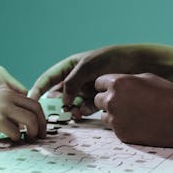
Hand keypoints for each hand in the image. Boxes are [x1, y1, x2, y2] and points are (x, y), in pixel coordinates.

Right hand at [0, 85, 45, 140]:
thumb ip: (2, 103)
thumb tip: (14, 118)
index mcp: (5, 90)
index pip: (32, 100)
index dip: (39, 114)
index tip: (38, 124)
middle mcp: (7, 96)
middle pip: (36, 109)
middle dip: (42, 123)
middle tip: (41, 135)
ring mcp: (3, 107)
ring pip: (30, 120)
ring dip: (34, 132)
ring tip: (31, 139)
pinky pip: (17, 131)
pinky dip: (18, 138)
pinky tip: (14, 140)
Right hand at [27, 44, 172, 116]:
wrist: (142, 65)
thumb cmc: (114, 58)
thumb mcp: (89, 66)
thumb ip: (72, 81)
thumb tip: (63, 99)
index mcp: (71, 66)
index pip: (50, 78)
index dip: (38, 88)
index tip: (30, 99)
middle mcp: (77, 78)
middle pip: (59, 93)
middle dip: (55, 103)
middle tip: (51, 113)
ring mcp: (87, 89)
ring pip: (72, 103)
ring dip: (70, 109)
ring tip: (72, 114)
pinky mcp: (99, 99)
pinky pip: (85, 108)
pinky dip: (82, 112)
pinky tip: (82, 114)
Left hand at [94, 73, 172, 147]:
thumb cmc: (168, 97)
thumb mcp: (147, 78)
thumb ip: (127, 80)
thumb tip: (118, 83)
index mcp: (118, 83)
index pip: (99, 83)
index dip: (106, 86)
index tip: (114, 90)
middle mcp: (112, 100)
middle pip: (98, 100)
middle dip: (108, 100)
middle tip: (125, 103)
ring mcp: (115, 118)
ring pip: (105, 115)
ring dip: (113, 114)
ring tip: (133, 114)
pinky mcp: (120, 133)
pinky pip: (114, 128)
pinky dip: (122, 126)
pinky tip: (138, 124)